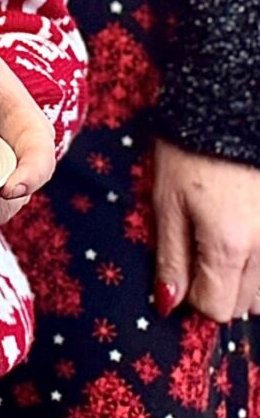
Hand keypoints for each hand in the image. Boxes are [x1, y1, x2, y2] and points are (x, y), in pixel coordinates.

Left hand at [151, 139, 259, 320]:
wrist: (228, 110)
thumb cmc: (189, 152)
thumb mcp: (166, 203)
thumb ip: (172, 257)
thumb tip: (170, 304)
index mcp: (230, 246)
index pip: (217, 308)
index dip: (193, 298)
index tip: (180, 275)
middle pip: (246, 304)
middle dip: (218, 290)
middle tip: (197, 255)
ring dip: (243, 279)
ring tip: (220, 243)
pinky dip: (259, 261)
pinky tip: (241, 235)